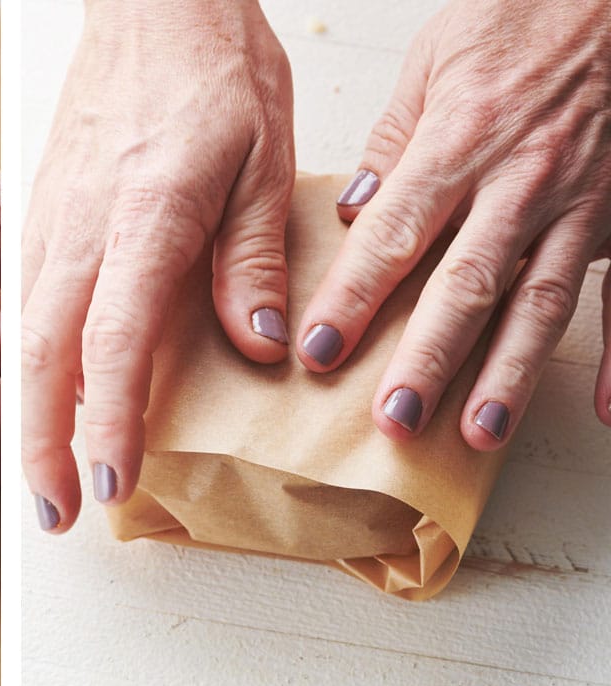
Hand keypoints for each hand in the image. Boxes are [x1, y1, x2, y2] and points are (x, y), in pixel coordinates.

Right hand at [21, 0, 293, 531]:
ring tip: (16, 468)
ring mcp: (49, 218)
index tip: (107, 485)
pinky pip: (7, 289)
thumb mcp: (265, 157)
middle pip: (45, 352)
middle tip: (49, 512)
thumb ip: (252, 258)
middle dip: (39, 441)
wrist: (155, 9)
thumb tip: (264, 345)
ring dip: (9, 403)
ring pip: (19, 328)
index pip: (115, 340)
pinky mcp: (37, 212)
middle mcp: (81, 224)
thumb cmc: (212, 71)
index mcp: (145, 214)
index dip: (107, 421)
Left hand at [298, 0, 610, 446]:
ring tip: (478, 431)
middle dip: (428, 357)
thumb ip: (393, 141)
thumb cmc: (527, 15)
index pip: (393, 235)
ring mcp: (582, 201)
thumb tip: (352, 210)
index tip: (318, 351)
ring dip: (509, 371)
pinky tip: (607, 409)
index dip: (353, 297)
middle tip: (393, 418)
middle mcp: (520, 181)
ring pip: (541, 299)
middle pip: (465, 283)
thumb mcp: (437, 57)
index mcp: (460, 142)